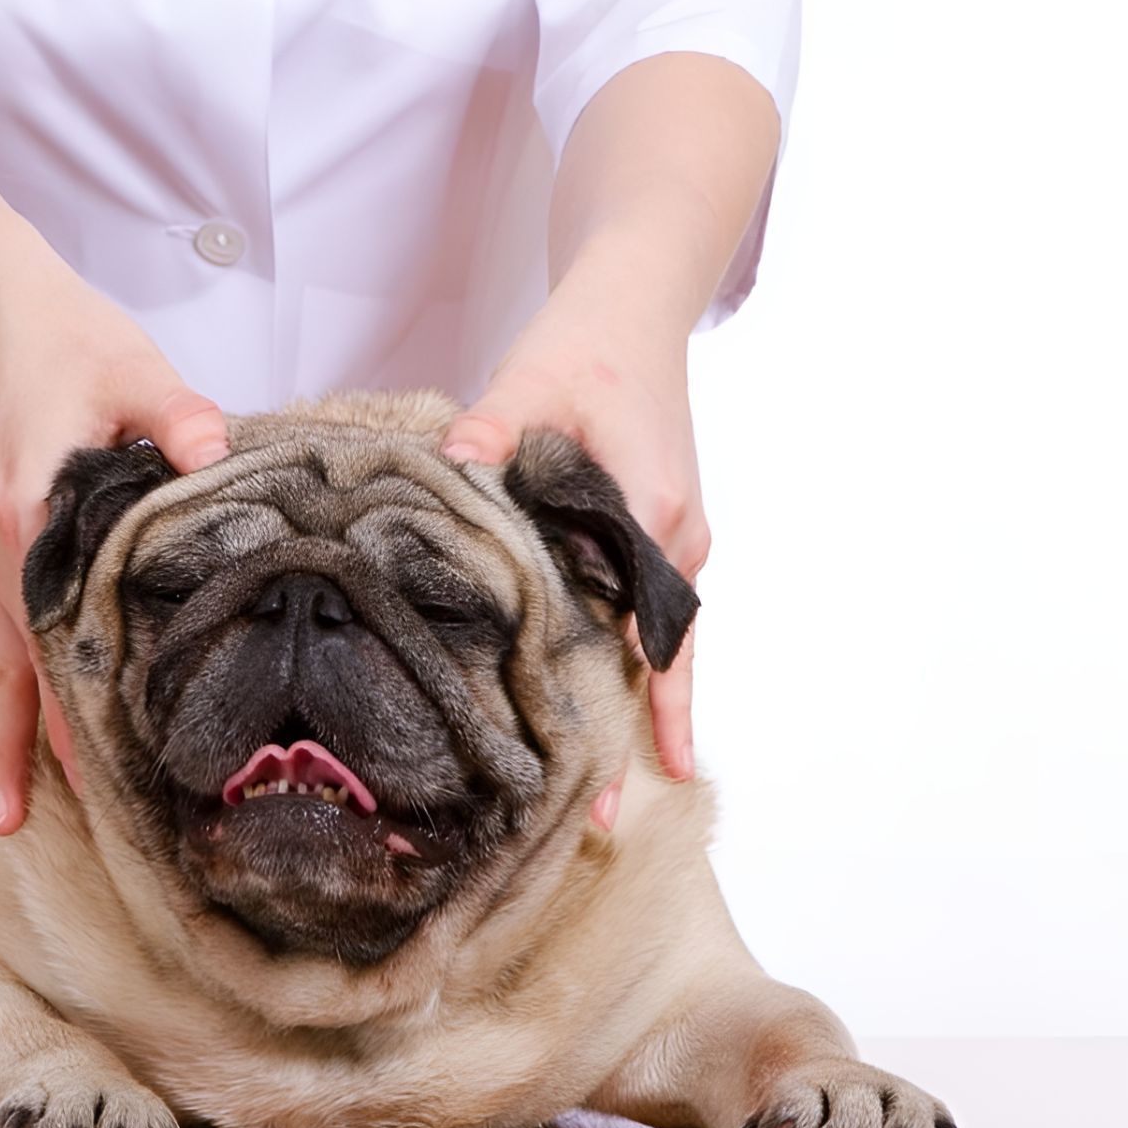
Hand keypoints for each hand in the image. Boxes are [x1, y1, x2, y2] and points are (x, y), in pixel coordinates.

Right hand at [0, 261, 227, 833]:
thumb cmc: (66, 340)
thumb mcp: (134, 369)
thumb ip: (177, 418)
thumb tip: (219, 454)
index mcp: (33, 506)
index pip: (68, 622)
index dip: (97, 694)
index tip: (131, 763)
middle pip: (27, 664)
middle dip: (57, 747)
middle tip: (97, 827)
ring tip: (6, 825)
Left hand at [442, 299, 705, 822]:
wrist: (637, 300)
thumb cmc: (588, 341)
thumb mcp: (532, 379)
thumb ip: (492, 433)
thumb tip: (452, 473)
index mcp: (650, 515)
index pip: (644, 634)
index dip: (625, 712)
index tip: (602, 777)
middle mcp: (675, 542)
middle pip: (660, 662)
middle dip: (636, 742)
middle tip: (605, 827)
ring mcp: (670, 543)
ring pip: (658, 649)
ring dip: (636, 717)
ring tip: (609, 798)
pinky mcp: (651, 536)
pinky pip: (646, 619)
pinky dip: (632, 672)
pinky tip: (612, 723)